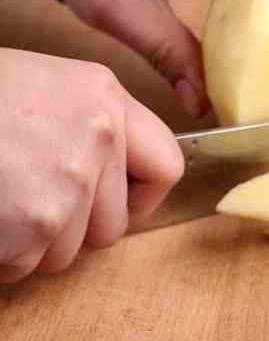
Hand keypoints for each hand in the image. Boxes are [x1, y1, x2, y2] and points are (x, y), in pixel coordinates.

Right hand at [0, 48, 183, 282]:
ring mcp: (67, 183)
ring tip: (3, 194)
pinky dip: (3, 252)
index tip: (121, 201)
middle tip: (35, 198)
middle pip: (115, 225)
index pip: (168, 166)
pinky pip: (27, 265)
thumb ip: (98, 128)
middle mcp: (97, 136)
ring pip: (70, 252)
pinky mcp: (34, 223)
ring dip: (35, 240)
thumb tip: (129, 178)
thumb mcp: (50, 89)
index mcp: (106, 96)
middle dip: (77, 227)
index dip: (144, 195)